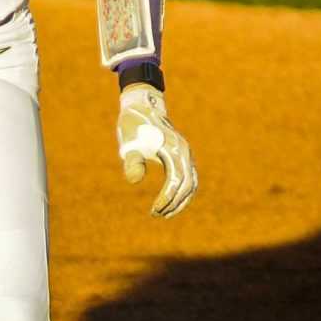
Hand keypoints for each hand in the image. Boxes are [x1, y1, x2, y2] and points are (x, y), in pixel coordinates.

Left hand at [116, 83, 196, 216]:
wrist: (143, 106)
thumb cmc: (133, 125)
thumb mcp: (129, 143)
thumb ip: (132, 161)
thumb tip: (135, 180)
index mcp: (172, 149)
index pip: (176, 181)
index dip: (166, 198)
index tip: (154, 210)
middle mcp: (184, 152)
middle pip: (187, 185)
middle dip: (174, 203)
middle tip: (157, 214)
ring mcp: (186, 153)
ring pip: (191, 183)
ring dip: (180, 200)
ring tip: (164, 213)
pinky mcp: (184, 155)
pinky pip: (189, 178)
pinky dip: (183, 192)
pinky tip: (171, 201)